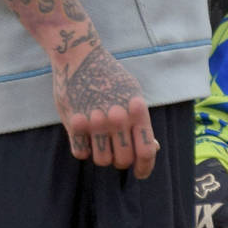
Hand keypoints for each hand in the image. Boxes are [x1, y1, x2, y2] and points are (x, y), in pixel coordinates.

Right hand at [53, 43, 160, 178]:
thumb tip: (154, 148)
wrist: (78, 54)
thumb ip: (141, 122)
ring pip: (101, 160)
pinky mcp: (74, 122)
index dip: (145, 168)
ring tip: (98, 140)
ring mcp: (95, 120)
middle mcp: (118, 117)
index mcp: (137, 110)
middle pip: (123, 160)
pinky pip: (80, 152)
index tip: (140, 173)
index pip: (146, 151)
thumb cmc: (108, 74)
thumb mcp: (132, 92)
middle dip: (120, 161)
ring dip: (101, 154)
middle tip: (115, 150)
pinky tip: (84, 134)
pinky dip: (83, 147)